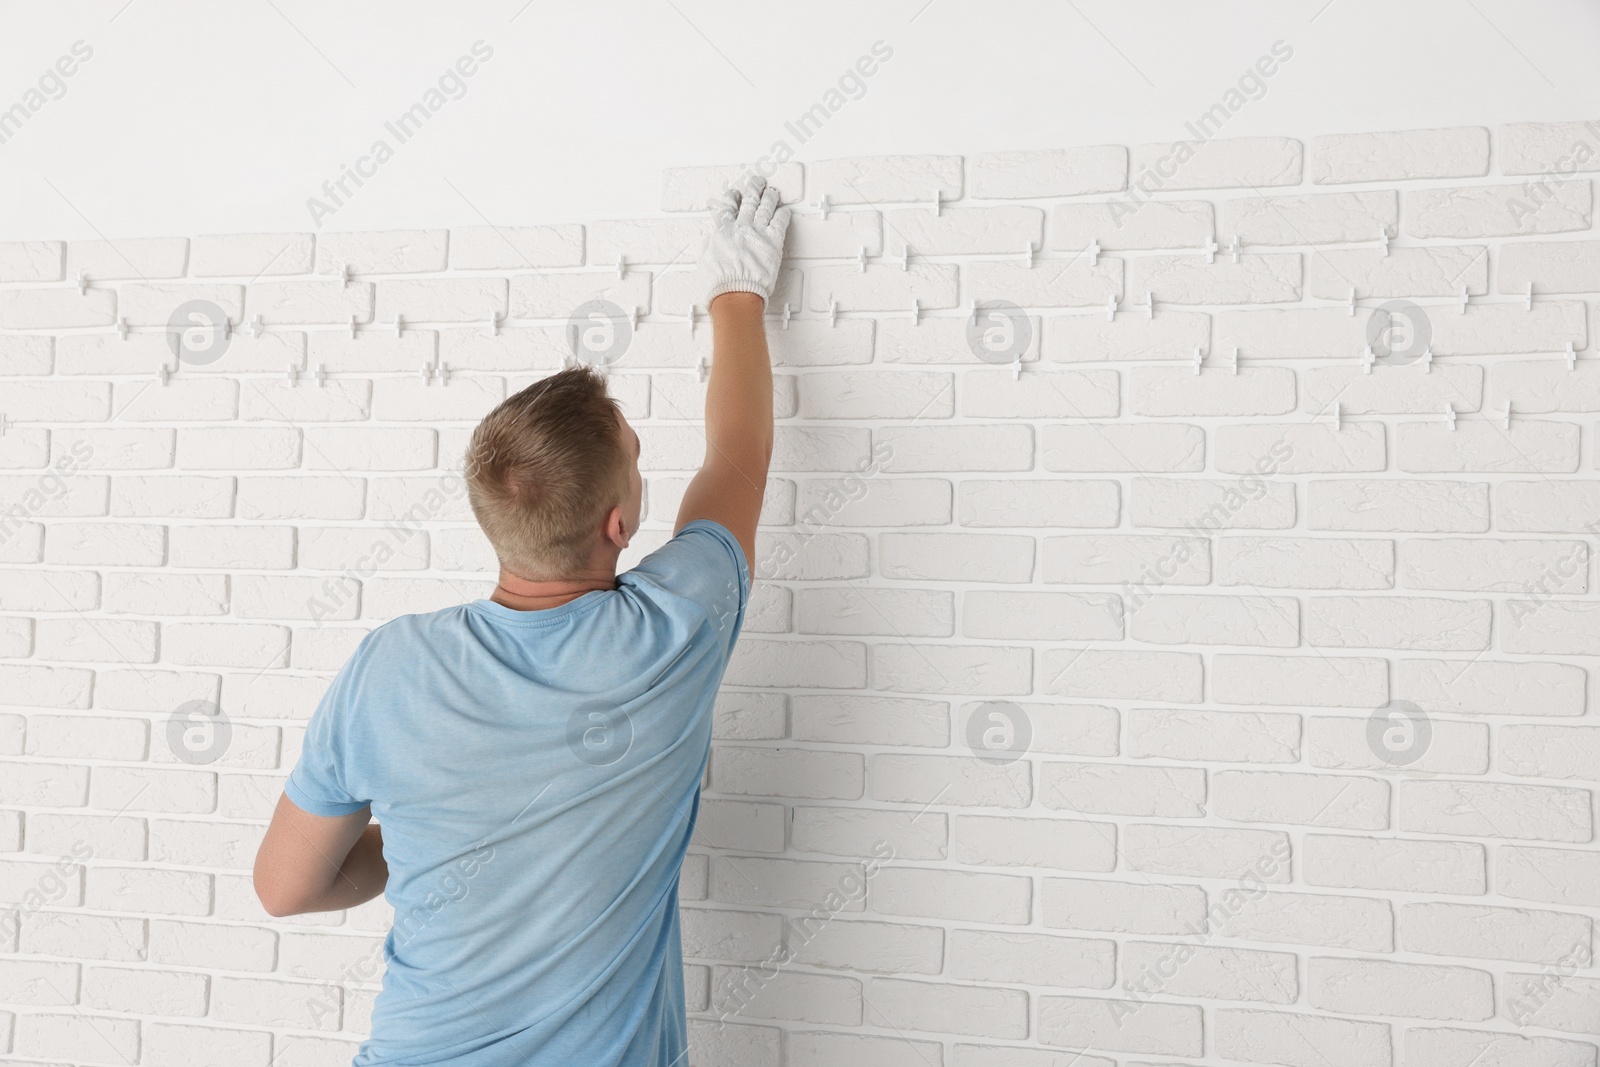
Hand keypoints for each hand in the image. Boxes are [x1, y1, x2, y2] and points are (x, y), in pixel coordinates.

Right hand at [694, 175, 791, 308]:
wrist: (735, 294)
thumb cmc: (719, 284)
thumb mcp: (704, 262)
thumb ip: (708, 247)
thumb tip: (708, 240)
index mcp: (722, 232)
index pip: (727, 208)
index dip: (731, 198)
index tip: (734, 193)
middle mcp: (740, 228)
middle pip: (748, 203)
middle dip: (752, 190)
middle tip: (756, 182)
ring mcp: (758, 233)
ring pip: (764, 207)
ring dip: (768, 197)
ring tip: (772, 191)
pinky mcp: (773, 242)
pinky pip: (780, 222)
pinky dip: (782, 214)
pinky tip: (784, 209)